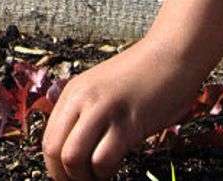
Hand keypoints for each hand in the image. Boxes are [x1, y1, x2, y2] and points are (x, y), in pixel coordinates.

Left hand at [43, 39, 203, 180]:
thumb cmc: (146, 74)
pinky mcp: (127, 122)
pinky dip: (106, 172)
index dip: (56, 167)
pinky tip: (118, 164)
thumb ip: (87, 113)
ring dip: (85, 178)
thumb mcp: (104, 88)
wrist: (174, 53)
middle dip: (65, 177)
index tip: (70, 176)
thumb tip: (76, 151)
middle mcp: (83, 100)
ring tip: (101, 175)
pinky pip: (103, 160)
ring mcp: (104, 110)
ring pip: (72, 158)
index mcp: (73, 92)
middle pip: (54, 151)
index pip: (48, 140)